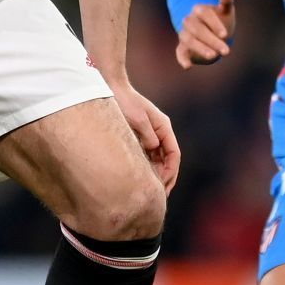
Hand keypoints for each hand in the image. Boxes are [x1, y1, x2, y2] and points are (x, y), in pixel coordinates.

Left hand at [108, 77, 180, 191]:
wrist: (111, 87)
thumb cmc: (124, 101)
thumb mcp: (137, 119)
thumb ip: (147, 136)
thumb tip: (153, 150)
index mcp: (163, 127)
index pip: (174, 154)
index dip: (171, 172)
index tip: (163, 186)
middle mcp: (159, 132)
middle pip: (168, 159)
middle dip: (165, 178)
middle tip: (158, 196)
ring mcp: (150, 134)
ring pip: (158, 159)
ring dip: (156, 175)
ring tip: (149, 191)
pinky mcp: (139, 137)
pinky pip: (147, 156)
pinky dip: (146, 168)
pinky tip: (139, 179)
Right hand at [174, 0, 235, 68]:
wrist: (213, 34)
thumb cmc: (221, 20)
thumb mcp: (226, 11)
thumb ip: (226, 3)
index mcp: (199, 10)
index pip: (205, 14)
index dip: (215, 24)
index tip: (225, 35)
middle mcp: (189, 21)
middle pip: (198, 29)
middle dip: (212, 40)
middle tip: (226, 51)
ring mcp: (184, 34)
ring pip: (189, 40)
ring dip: (200, 48)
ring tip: (213, 56)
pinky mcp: (182, 48)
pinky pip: (180, 53)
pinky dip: (182, 60)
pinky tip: (188, 67)